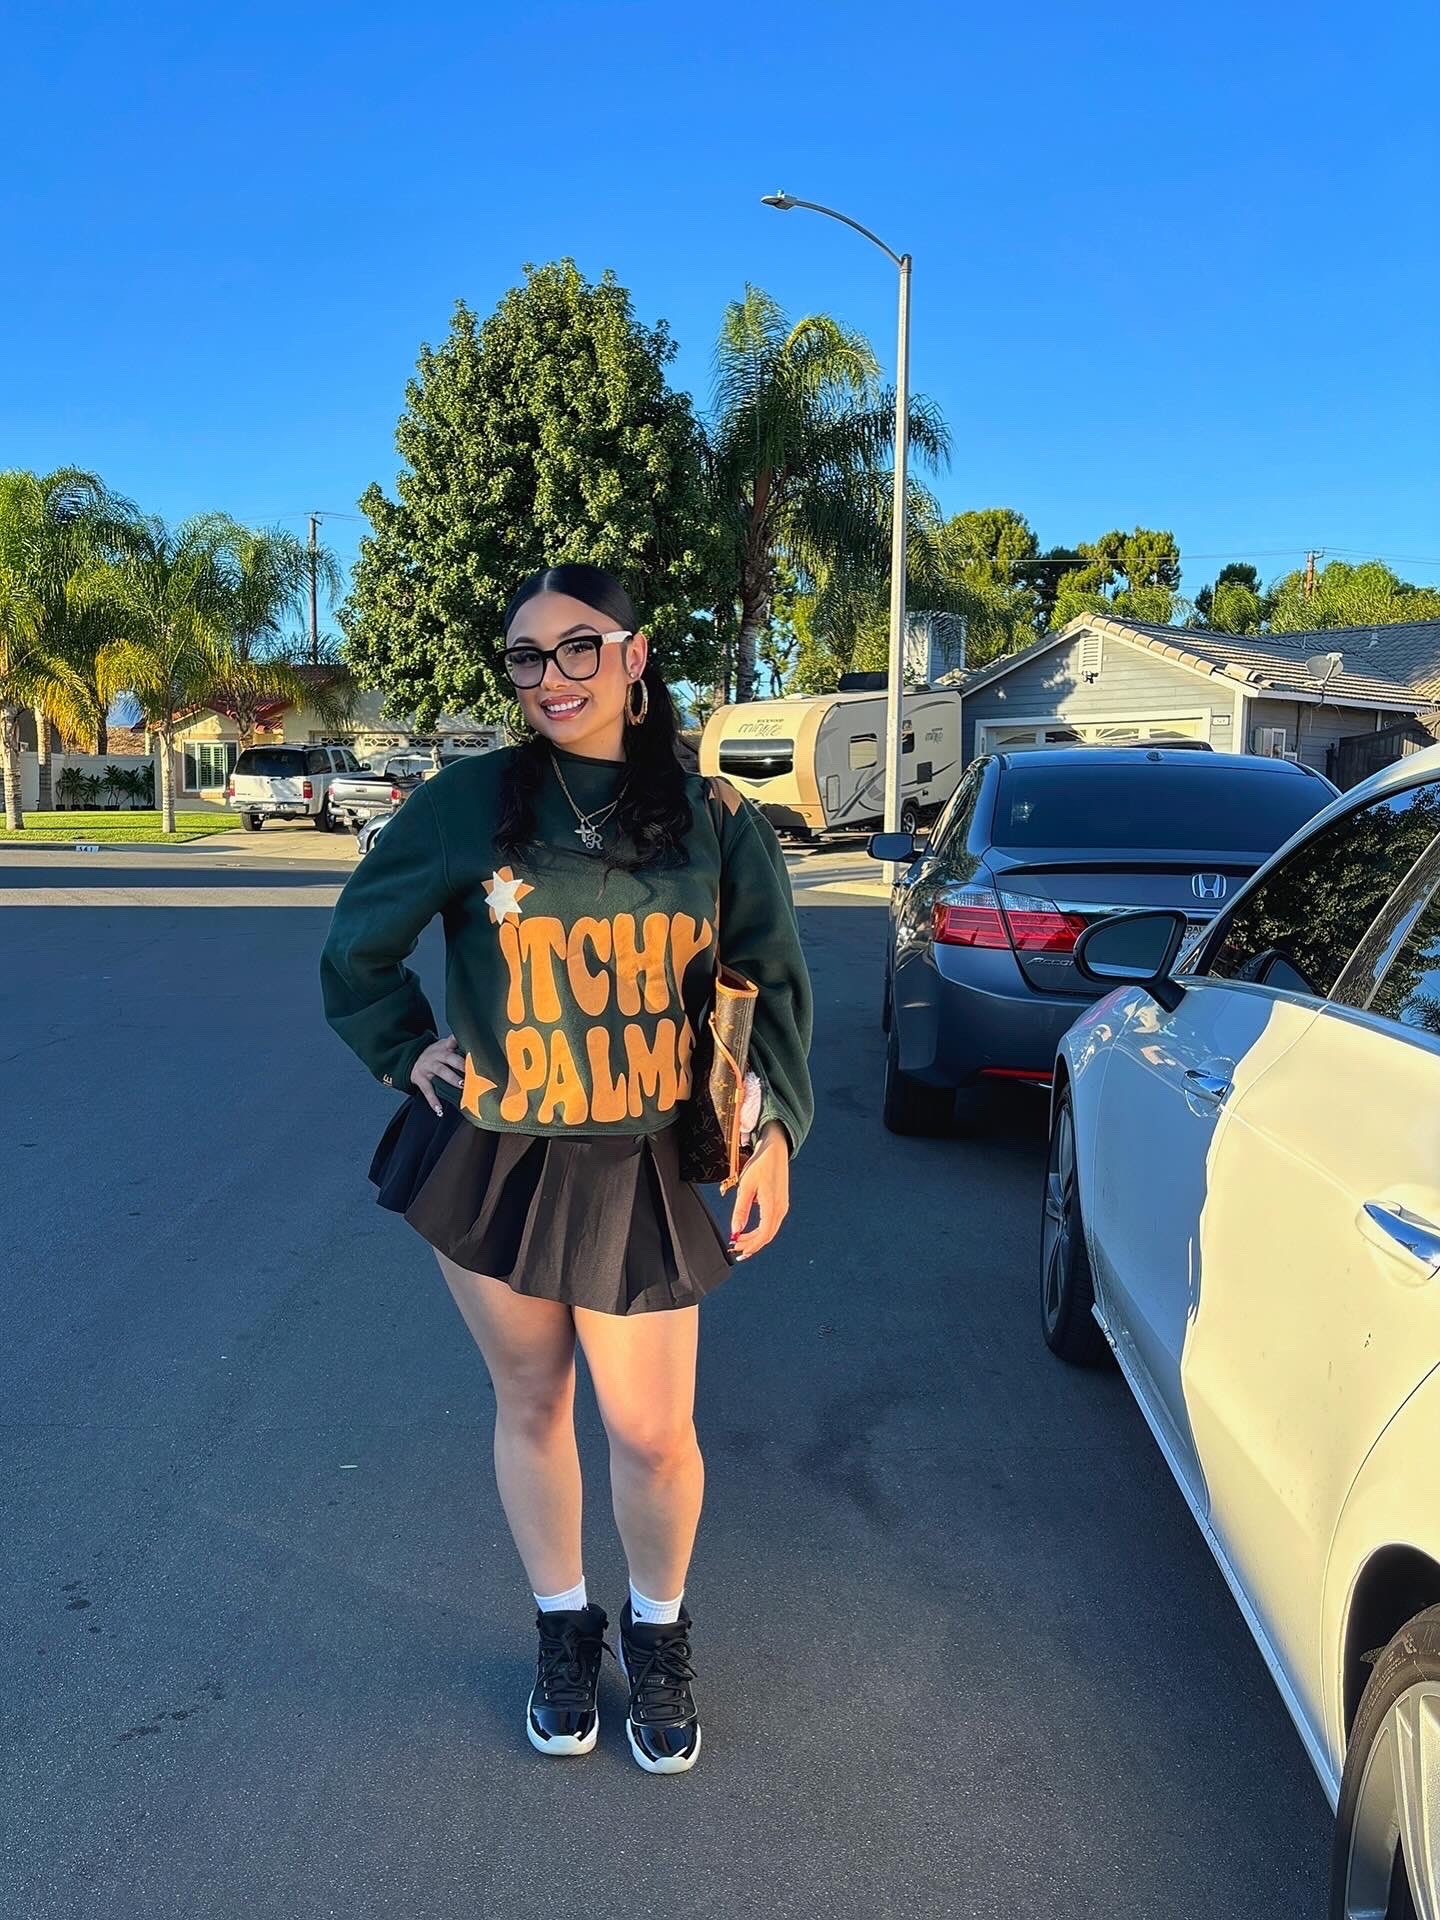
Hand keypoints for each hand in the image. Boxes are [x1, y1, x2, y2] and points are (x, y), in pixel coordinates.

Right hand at [410, 1033, 464, 1114]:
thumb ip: (459, 1047)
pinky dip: (433, 1100)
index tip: (472, 1049)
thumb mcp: (445, 1046)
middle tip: (472, 1071)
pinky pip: (427, 1090)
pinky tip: (439, 1109)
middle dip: (461, 1064)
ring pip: (441, 1071)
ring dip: (452, 1078)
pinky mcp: (420, 1078)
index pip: (453, 1041)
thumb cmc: (436, 1055)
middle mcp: (436, 1055)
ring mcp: (428, 1066)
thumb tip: (479, 1052)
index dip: (461, 1043)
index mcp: (444, 1046)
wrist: (412, 1058)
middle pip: (449, 1058)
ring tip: (462, 1085)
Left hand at [728, 1120, 790, 1260]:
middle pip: (767, 1236)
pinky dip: (760, 1231)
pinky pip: (771, 1224)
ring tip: (741, 1243)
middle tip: (736, 1250)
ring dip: (755, 1240)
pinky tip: (750, 1233)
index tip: (736, 1248)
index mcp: (773, 1205)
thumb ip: (740, 1210)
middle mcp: (780, 1209)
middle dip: (751, 1245)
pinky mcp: (780, 1204)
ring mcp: (782, 1207)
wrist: (775, 1150)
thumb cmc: (761, 1164)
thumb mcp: (746, 1186)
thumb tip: (735, 1229)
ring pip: (769, 1231)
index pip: (763, 1235)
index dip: (749, 1244)